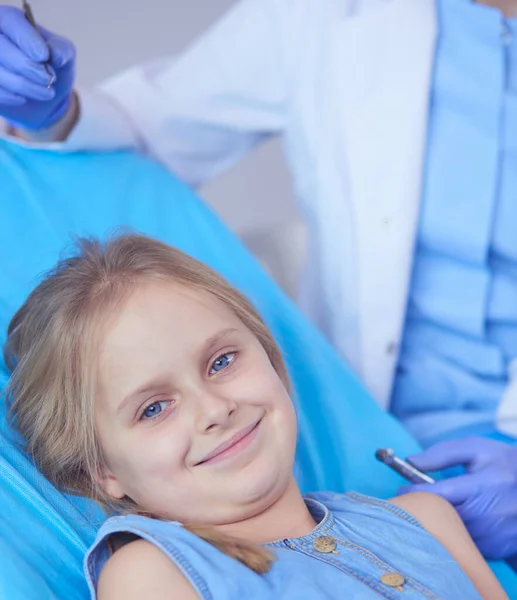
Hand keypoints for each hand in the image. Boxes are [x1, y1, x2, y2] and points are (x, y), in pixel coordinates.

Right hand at [0, 6, 75, 129]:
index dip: (27, 40)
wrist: (43, 92)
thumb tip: (55, 54)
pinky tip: (24, 98)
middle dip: (27, 67)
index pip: (11, 21)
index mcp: (9, 20)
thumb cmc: (51, 66)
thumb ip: (62, 49)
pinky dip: (13, 97)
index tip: (43, 56)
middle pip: (1, 48)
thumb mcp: (64, 54)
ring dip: (25, 86)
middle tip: (48, 79)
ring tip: (47, 93)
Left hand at [400, 437, 516, 559]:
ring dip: (437, 524)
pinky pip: (465, 547)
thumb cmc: (502, 464)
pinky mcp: (497, 549)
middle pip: (440, 519)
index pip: (437, 495)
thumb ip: (442, 453)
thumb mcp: (476, 449)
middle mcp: (487, 514)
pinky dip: (455, 536)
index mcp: (481, 486)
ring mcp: (493, 535)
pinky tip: (455, 521)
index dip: (414, 492)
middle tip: (414, 501)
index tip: (403, 489)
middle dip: (422, 510)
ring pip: (450, 535)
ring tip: (434, 509)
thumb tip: (411, 461)